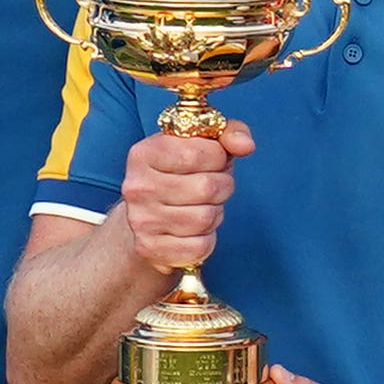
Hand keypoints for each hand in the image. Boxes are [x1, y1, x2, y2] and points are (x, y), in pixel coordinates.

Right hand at [116, 113, 243, 278]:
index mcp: (144, 153)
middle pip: (207, 187)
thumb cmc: (182, 175)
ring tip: (202, 207)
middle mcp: (137, 187)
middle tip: (213, 187)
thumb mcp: (202, 145)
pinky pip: (200, 246)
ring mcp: (141, 220)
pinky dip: (206, 240)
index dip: (218, 157)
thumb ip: (227, 133)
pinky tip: (194, 231)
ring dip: (214, 214)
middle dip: (222, 187)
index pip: (196, 153)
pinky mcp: (151, 249)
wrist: (148, 217)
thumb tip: (246, 145)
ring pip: (205, 219)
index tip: (213, 160)